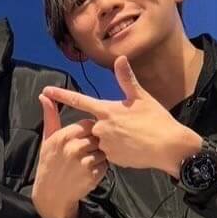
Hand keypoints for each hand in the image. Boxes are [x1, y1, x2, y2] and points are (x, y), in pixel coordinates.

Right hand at [31, 96, 108, 217]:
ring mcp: (84, 162)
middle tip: (85, 151)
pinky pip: (105, 165)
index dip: (89, 131)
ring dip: (99, 155)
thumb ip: (51, 116)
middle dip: (95, 142)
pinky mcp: (92, 175)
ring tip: (86, 162)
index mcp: (63, 136)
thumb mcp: (47, 139)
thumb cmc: (49, 163)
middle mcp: (73, 148)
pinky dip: (100, 168)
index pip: (88, 124)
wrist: (51, 194)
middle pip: (97, 136)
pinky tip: (89, 172)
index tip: (83, 138)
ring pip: (103, 150)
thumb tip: (44, 95)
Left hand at [41, 57, 201, 174]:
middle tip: (129, 125)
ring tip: (133, 136)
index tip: (46, 91)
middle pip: (94, 124)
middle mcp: (102, 128)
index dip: (61, 95)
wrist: (169, 148)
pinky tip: (133, 147)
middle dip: (107, 123)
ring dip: (113, 137)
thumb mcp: (141, 98)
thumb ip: (126, 80)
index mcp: (107, 110)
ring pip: (102, 139)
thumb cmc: (157, 120)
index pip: (79, 101)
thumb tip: (120, 58)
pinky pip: (110, 153)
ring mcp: (106, 145)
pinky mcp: (112, 159)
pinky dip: (119, 150)